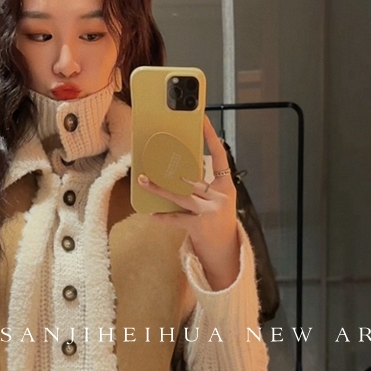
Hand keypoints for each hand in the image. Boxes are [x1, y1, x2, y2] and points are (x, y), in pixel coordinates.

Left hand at [136, 115, 239, 289]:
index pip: (220, 156)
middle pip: (192, 178)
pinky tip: (153, 214)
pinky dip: (164, 217)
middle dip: (171, 170)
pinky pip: (177, 218)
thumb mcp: (217, 199)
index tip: (202, 121)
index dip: (211, 137)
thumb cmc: (217, 220)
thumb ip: (202, 185)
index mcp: (226, 186)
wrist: (225, 250)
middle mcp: (220, 196)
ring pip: (181, 196)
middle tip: (154, 157)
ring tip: (144, 181)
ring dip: (160, 189)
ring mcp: (210, 211)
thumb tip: (179, 169)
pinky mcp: (199, 227)